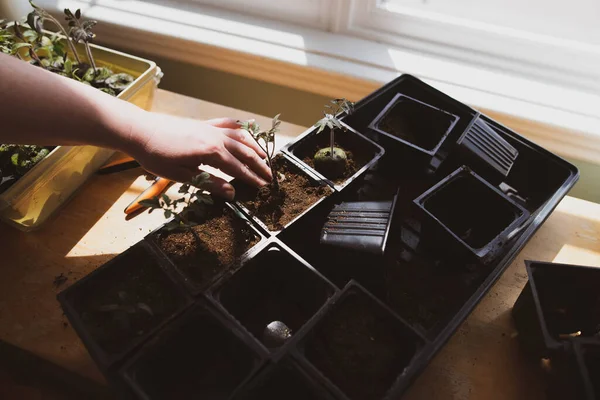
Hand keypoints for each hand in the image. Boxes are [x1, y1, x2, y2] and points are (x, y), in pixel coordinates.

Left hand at [126, 112, 271, 199]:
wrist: (140, 131)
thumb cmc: (158, 156)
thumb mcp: (182, 175)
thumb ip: (209, 183)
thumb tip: (231, 193)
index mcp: (211, 152)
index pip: (238, 168)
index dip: (251, 178)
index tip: (263, 187)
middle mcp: (216, 138)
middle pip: (244, 152)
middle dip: (259, 165)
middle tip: (269, 176)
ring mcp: (210, 128)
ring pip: (239, 137)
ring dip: (254, 146)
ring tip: (264, 155)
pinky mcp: (203, 123)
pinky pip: (226, 124)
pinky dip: (238, 127)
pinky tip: (244, 129)